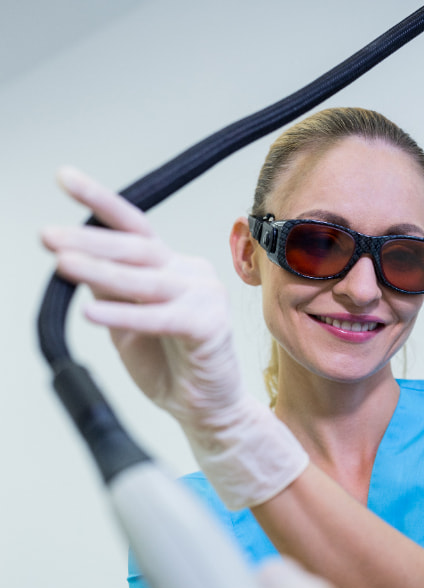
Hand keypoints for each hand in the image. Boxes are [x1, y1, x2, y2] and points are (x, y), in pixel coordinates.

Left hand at [41, 166, 241, 422]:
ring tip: (62, 264)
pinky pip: (160, 317)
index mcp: (172, 266)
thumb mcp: (127, 321)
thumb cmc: (170, 365)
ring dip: (101, 271)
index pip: (134, 226)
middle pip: (136, 247)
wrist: (204, 409)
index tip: (64, 178)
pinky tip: (93, 313)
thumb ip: (110, 290)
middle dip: (89, 239)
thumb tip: (74, 257)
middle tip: (48, 235)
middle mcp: (191, 273)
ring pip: (145, 279)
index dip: (100, 201)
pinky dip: (125, 315)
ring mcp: (204, 297)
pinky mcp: (209, 326)